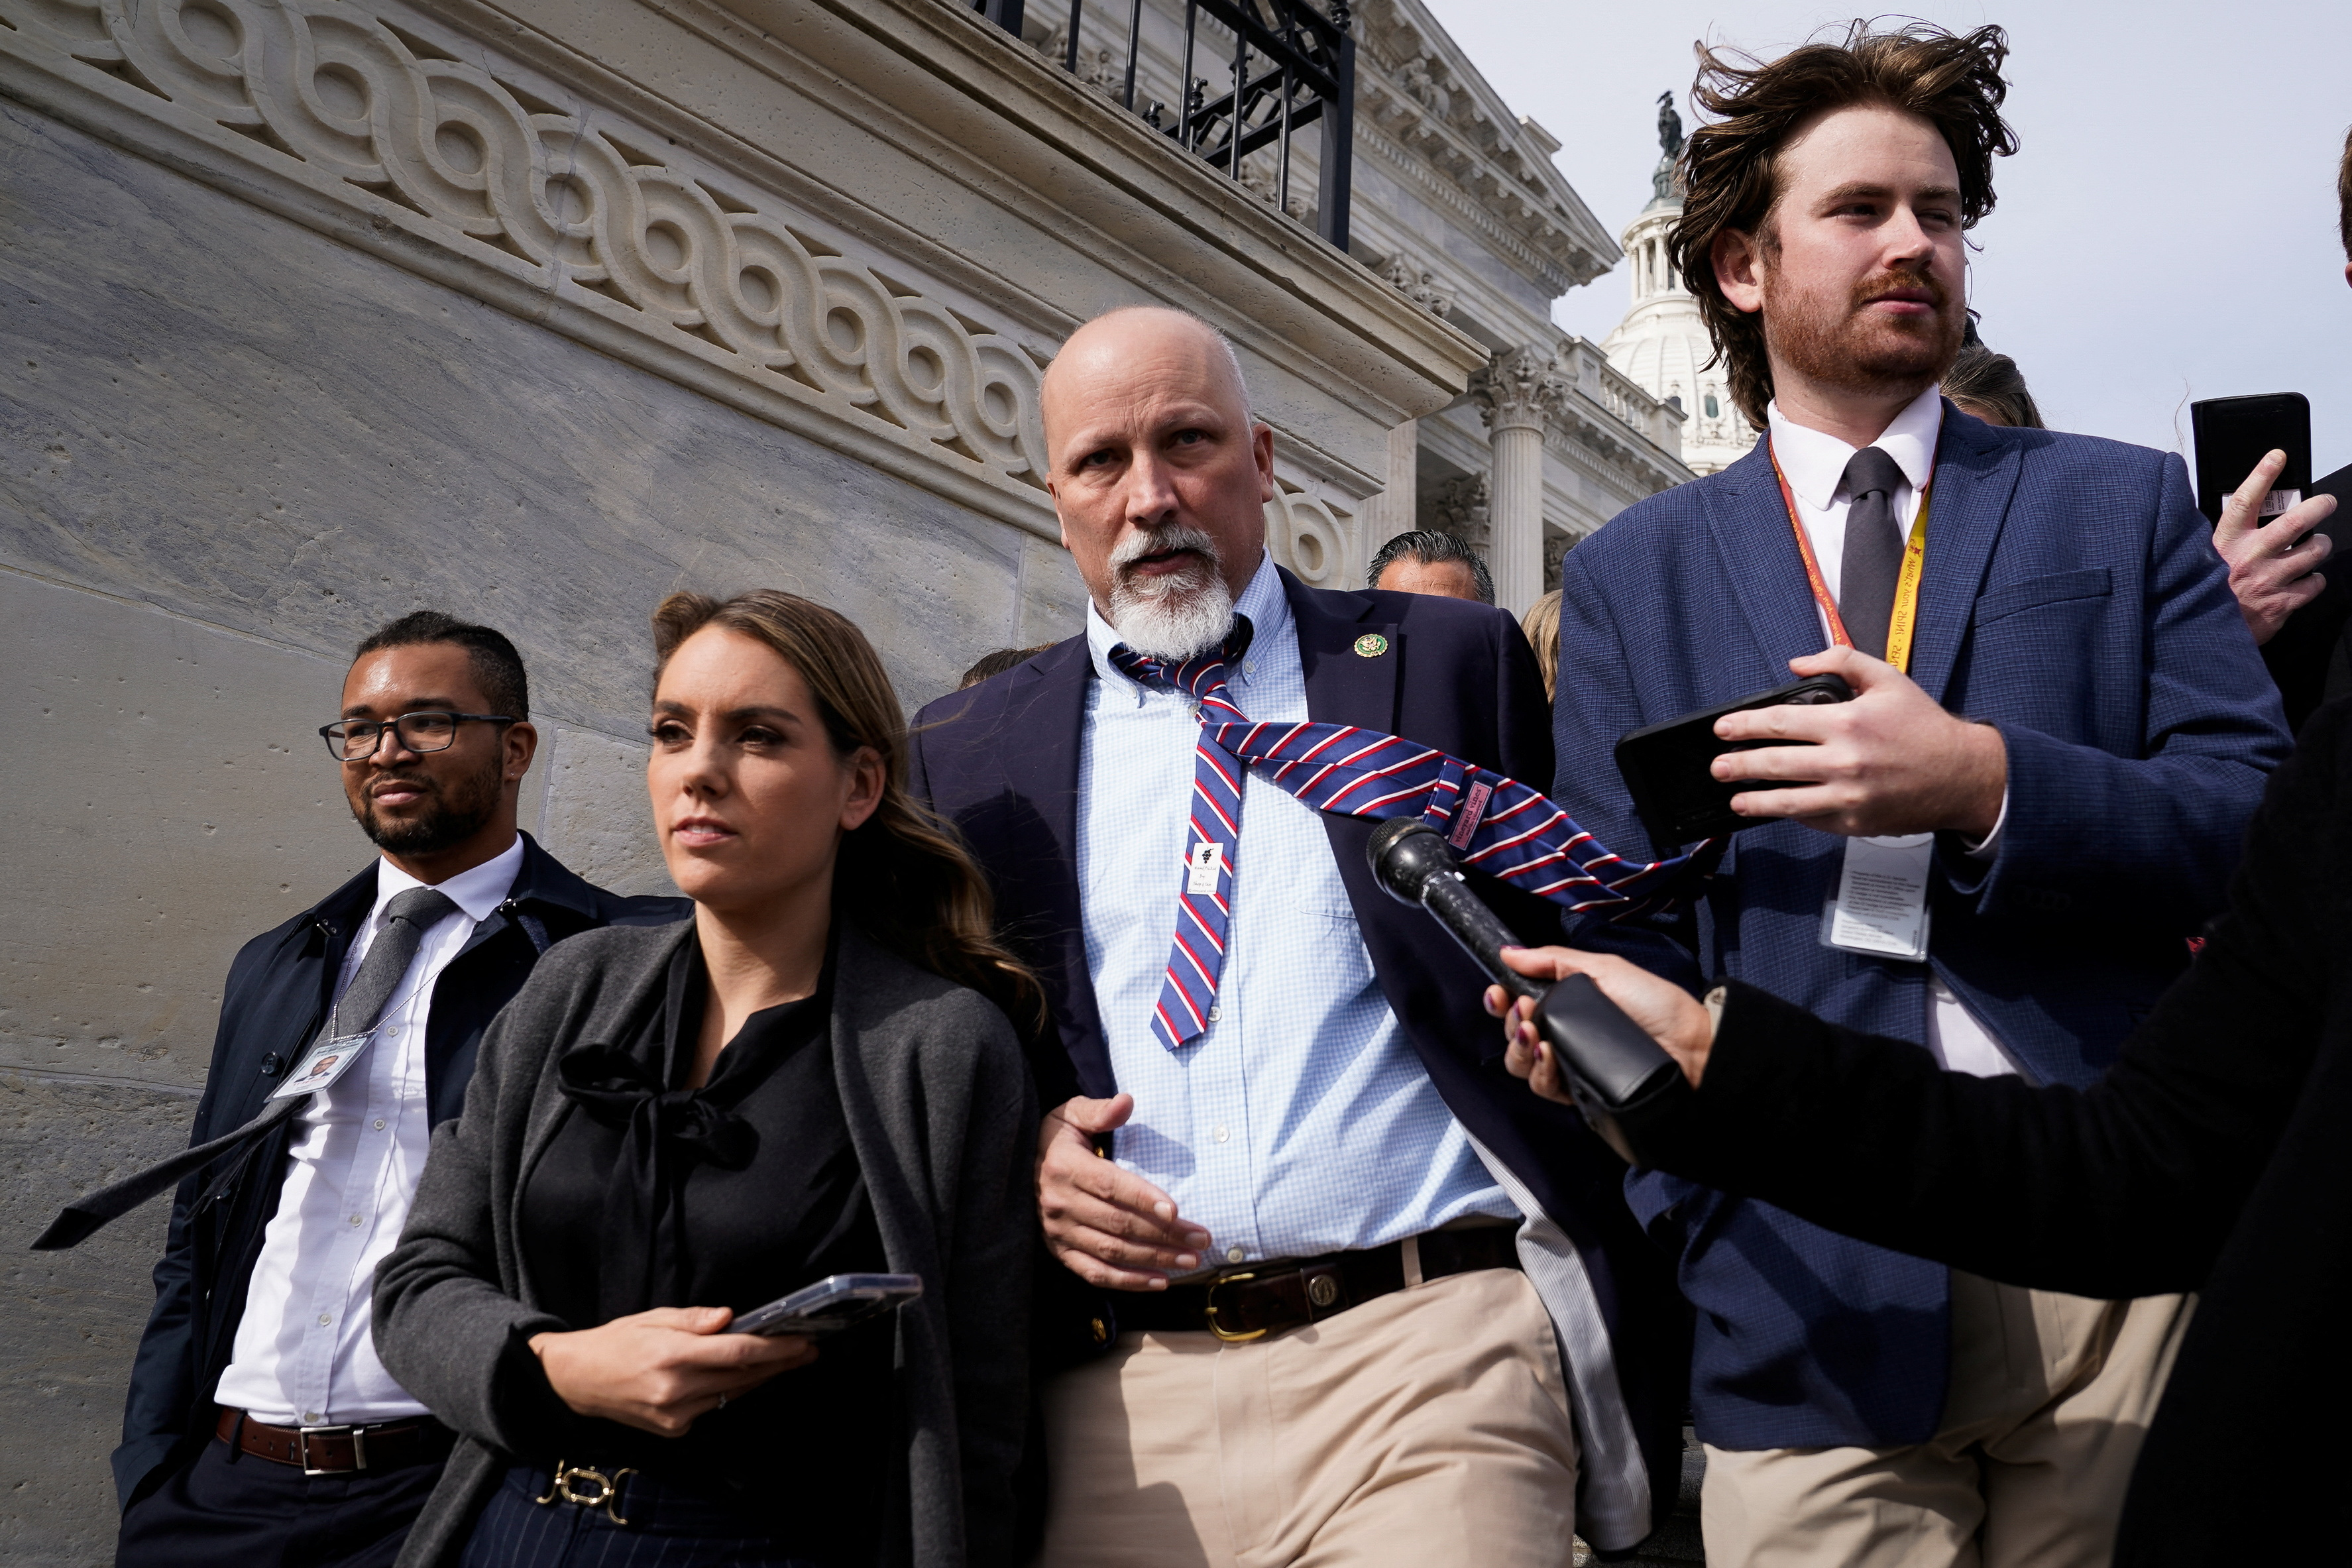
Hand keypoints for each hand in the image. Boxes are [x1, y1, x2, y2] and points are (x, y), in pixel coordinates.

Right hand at [528, 1307, 814, 1436]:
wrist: (577, 1380)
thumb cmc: (616, 1342)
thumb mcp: (652, 1317)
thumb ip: (694, 1319)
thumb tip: (731, 1317)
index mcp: (673, 1355)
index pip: (739, 1353)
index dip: (776, 1349)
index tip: (802, 1342)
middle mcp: (676, 1389)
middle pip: (743, 1377)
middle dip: (779, 1363)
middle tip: (807, 1350)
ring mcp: (675, 1415)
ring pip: (731, 1394)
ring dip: (759, 1378)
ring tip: (786, 1361)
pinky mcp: (673, 1429)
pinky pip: (712, 1407)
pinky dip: (728, 1390)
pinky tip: (742, 1378)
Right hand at [1036, 1093, 1209, 1289]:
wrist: (1017, 1167)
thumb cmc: (1057, 1138)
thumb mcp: (1071, 1114)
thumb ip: (1099, 1110)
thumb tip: (1127, 1101)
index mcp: (1064, 1167)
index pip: (1108, 1186)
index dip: (1142, 1199)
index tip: (1176, 1210)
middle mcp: (1060, 1203)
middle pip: (1118, 1223)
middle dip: (1163, 1234)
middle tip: (1201, 1238)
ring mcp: (1059, 1232)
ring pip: (1111, 1252)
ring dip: (1153, 1259)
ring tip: (1191, 1260)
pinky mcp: (1060, 1252)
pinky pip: (1095, 1273)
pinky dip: (1128, 1282)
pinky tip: (1160, 1282)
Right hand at [1482, 947, 1712, 1096]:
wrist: (1690, 1045)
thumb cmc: (1654, 1003)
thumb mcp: (1604, 969)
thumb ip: (1554, 960)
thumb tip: (1508, 952)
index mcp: (1565, 1006)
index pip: (1518, 1007)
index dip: (1501, 1002)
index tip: (1499, 993)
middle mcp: (1562, 1037)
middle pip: (1515, 1038)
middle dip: (1511, 1025)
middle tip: (1525, 1012)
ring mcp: (1569, 1066)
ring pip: (1523, 1066)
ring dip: (1521, 1049)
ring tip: (1537, 1036)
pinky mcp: (1580, 1093)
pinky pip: (1546, 1088)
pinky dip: (1541, 1072)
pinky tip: (1550, 1056)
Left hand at [1711, 646, 2004, 838]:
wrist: (1962, 774)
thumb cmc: (1923, 727)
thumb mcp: (1887, 679)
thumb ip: (1841, 661)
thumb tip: (1797, 664)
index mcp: (1847, 722)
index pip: (1778, 723)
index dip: (1743, 725)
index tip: (1723, 729)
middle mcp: (1844, 761)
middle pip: (1773, 763)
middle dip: (1737, 765)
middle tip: (1718, 766)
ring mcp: (1848, 797)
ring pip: (1786, 801)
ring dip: (1754, 800)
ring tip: (1735, 798)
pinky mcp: (1855, 823)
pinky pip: (1812, 819)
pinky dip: (1791, 814)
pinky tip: (1776, 809)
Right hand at [2213, 448, 2334, 645]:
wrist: (2201, 636)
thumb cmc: (2203, 595)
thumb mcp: (2203, 560)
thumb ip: (2225, 538)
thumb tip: (2240, 512)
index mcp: (2226, 544)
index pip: (2245, 501)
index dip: (2262, 475)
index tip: (2277, 457)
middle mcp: (2250, 558)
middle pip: (2295, 523)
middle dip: (2318, 507)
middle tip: (2326, 503)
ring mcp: (2269, 581)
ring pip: (2313, 552)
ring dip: (2321, 546)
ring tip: (2317, 545)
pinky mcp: (2282, 603)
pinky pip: (2314, 584)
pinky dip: (2315, 580)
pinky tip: (2306, 579)